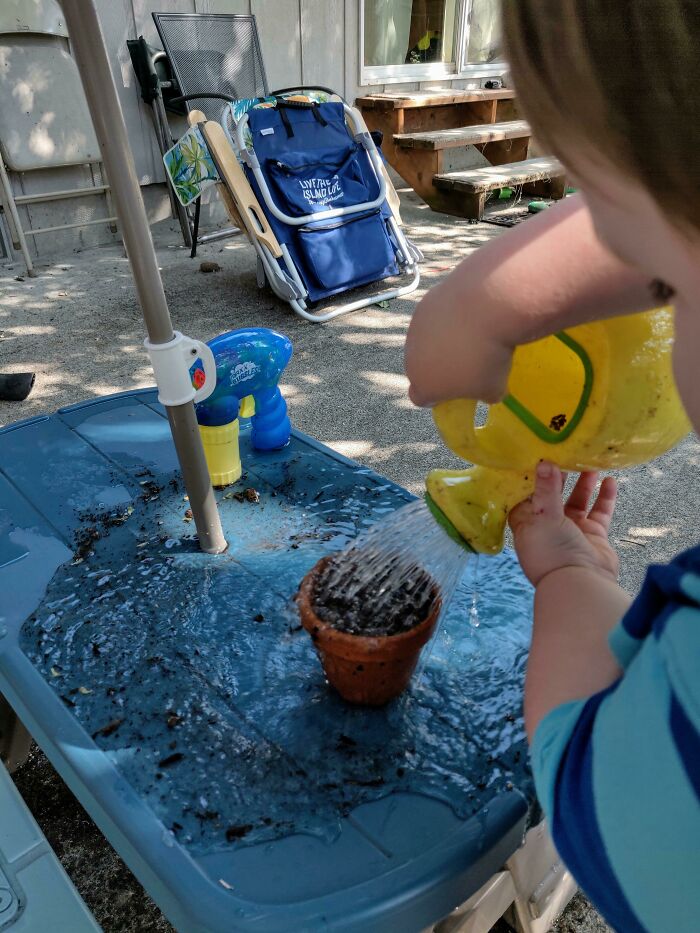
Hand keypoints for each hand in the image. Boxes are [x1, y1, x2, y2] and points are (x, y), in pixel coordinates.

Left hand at [509, 462, 618, 587]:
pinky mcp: (593, 536)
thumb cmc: (552, 551)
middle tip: (568, 454)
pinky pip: (599, 512)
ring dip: (584, 484)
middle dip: (560, 477)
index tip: (538, 457)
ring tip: (591, 463)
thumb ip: (546, 489)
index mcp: (527, 523)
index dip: (531, 479)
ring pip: (577, 502)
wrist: (582, 584)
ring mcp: (571, 531)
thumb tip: (543, 462)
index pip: (525, 496)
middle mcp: (547, 526)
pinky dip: (604, 498)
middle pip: (553, 496)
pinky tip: (610, 480)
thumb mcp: (544, 516)